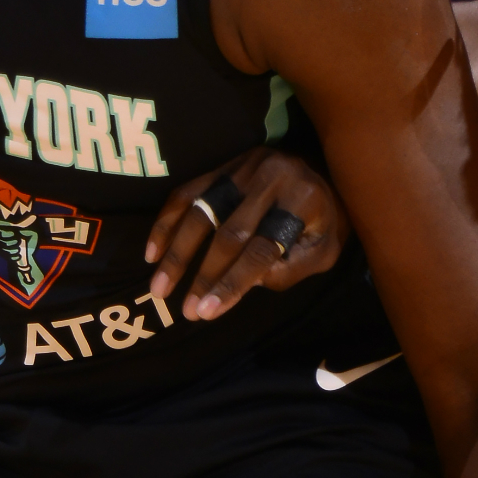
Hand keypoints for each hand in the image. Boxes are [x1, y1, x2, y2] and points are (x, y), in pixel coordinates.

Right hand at [145, 146, 353, 320]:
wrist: (324, 178)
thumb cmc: (324, 223)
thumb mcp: (323, 252)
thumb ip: (289, 270)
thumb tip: (244, 283)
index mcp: (303, 199)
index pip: (261, 248)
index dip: (232, 282)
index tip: (207, 312)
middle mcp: (271, 175)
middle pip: (228, 232)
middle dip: (204, 275)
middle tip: (186, 310)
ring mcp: (244, 166)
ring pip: (200, 210)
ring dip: (177, 253)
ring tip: (159, 288)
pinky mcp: (223, 165)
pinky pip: (186, 192)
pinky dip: (166, 223)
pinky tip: (153, 252)